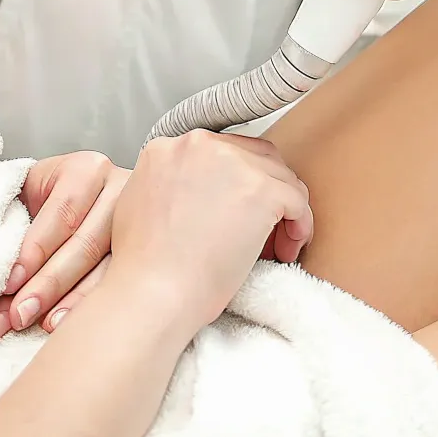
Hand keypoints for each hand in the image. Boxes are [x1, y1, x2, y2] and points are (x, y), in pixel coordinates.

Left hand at [0, 153, 127, 339]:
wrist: (76, 199)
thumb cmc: (43, 200)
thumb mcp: (26, 195)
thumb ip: (9, 223)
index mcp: (87, 169)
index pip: (62, 214)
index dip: (33, 251)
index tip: (7, 284)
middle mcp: (121, 192)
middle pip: (84, 245)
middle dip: (47, 285)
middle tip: (17, 315)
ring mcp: (140, 226)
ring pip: (105, 269)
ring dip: (69, 302)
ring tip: (40, 326)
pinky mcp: (147, 254)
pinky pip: (118, 284)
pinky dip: (90, 306)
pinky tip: (69, 323)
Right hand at [108, 131, 312, 330]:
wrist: (153, 292)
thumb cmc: (145, 266)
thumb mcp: (138, 204)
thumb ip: (167, 184)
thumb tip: (194, 191)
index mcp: (168, 147)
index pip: (221, 152)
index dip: (236, 184)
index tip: (239, 211)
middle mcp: (199, 144)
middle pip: (254, 155)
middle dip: (265, 190)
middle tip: (266, 226)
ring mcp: (233, 163)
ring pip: (280, 176)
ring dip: (284, 209)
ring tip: (278, 243)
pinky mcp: (261, 190)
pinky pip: (297, 199)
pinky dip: (300, 224)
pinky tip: (288, 248)